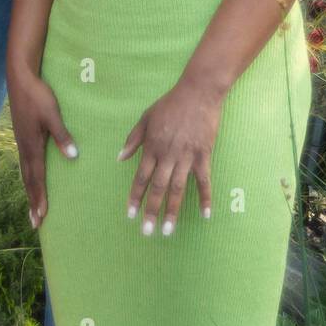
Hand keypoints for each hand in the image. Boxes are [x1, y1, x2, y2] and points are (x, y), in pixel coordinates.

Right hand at [7, 65, 78, 230]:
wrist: (20, 79)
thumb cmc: (38, 95)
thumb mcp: (52, 114)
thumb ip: (62, 135)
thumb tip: (72, 156)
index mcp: (32, 145)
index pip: (37, 177)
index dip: (40, 197)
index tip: (42, 216)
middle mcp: (24, 147)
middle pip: (29, 180)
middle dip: (33, 202)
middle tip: (35, 223)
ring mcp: (21, 142)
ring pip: (25, 173)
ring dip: (29, 191)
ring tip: (32, 207)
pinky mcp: (22, 135)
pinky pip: (25, 163)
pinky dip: (28, 177)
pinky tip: (30, 178)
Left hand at [119, 79, 222, 235]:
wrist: (198, 93)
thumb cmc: (170, 104)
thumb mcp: (146, 117)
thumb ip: (133, 139)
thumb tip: (120, 158)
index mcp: (152, 146)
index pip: (141, 176)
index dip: (135, 196)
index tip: (130, 214)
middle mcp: (167, 154)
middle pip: (158, 187)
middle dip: (151, 210)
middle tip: (146, 232)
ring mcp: (186, 155)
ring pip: (178, 188)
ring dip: (172, 210)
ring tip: (168, 230)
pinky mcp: (203, 155)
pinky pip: (204, 180)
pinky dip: (205, 198)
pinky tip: (205, 215)